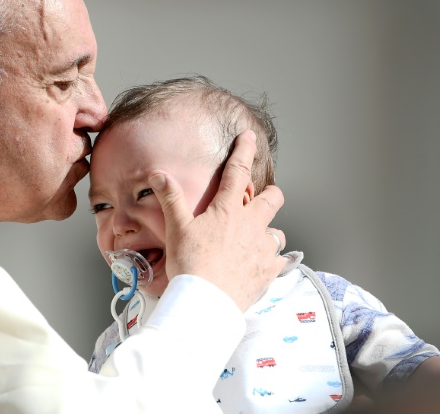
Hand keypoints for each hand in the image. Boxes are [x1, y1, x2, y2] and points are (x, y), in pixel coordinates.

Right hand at [148, 130, 285, 310]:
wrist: (205, 302)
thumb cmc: (190, 264)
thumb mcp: (177, 228)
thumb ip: (170, 198)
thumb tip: (159, 173)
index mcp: (228, 210)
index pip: (238, 171)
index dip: (244, 150)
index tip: (249, 137)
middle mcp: (251, 225)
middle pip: (272, 198)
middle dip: (269, 194)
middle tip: (259, 199)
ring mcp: (263, 249)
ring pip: (278, 231)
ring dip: (269, 231)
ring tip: (256, 239)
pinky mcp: (269, 272)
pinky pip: (281, 262)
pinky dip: (274, 261)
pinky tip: (265, 265)